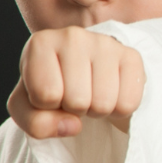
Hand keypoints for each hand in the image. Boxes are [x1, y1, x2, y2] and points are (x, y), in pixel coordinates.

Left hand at [8, 27, 145, 138]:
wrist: (83, 71)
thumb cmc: (51, 87)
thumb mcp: (30, 108)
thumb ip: (36, 124)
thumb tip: (74, 126)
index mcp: (40, 43)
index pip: (45, 97)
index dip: (47, 106)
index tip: (50, 92)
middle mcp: (73, 36)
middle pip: (77, 101)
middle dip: (74, 109)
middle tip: (74, 94)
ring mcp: (106, 43)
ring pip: (103, 104)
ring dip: (97, 111)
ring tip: (91, 93)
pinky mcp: (132, 55)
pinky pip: (128, 103)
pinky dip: (119, 109)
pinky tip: (111, 92)